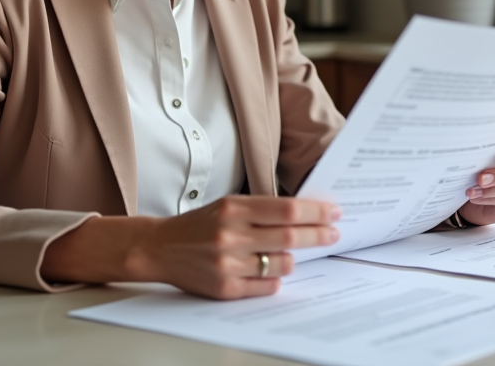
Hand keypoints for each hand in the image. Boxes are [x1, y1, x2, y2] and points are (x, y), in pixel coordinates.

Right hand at [132, 196, 340, 298]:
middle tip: (333, 234)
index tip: (334, 212)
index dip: (315, 212)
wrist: (161, 248)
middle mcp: (231, 235)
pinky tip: (271, 272)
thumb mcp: (228, 206)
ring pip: (282, 264)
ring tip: (290, 254)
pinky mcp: (225, 288)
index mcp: (234, 208)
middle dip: (318, 235)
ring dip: (293, 260)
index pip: (287, 209)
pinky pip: (266, 287)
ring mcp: (228, 264)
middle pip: (290, 237)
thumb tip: (306, 214)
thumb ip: (262, 210)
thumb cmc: (200, 225)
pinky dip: (275, 279)